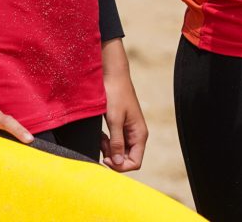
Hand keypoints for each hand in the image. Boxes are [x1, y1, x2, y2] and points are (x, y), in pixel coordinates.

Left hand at [100, 38, 146, 170]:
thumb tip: (119, 163)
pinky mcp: (121, 126)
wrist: (113, 75)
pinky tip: (101, 135)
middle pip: (127, 159)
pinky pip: (116, 142)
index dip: (120, 166)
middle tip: (101, 147)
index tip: (105, 159)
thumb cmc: (116, 94)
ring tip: (101, 139)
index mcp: (139, 134)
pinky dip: (107, 142)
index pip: (135, 162)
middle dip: (113, 158)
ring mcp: (129, 131)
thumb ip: (117, 142)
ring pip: (120, 151)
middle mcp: (136, 134)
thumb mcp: (114, 119)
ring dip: (109, 150)